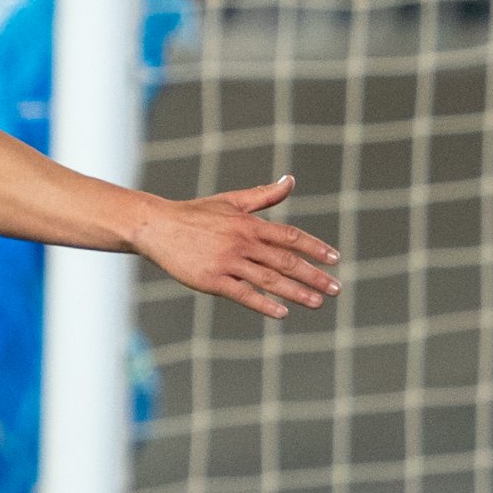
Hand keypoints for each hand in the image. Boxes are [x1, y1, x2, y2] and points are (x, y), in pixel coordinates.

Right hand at [132, 174, 337, 320]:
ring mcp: (227, 262)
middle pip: (285, 260)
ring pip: (269, 279)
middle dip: (314, 275)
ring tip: (318, 302)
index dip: (314, 248)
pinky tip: (282, 312)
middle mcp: (242, 242)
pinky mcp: (212, 280)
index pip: (290, 236)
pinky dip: (264, 303)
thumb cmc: (195, 213)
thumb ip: (264, 196)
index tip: (335, 259)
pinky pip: (243, 294)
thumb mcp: (231, 200)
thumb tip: (290, 180)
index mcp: (249, 223)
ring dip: (296, 292)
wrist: (157, 226)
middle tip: (336, 288)